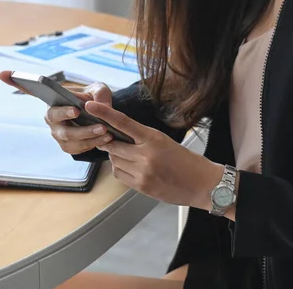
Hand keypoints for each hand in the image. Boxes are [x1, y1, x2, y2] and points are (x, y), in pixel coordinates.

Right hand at [0, 71, 113, 153]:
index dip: (14, 80)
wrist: (105, 122)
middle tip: (78, 112)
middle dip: (65, 115)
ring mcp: (58, 133)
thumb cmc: (96, 101)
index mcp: (53, 98)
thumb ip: (100, 94)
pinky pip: (77, 148)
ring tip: (104, 130)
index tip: (2, 73)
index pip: (30, 89)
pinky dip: (92, 144)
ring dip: (87, 134)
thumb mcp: (101, 92)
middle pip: (53, 117)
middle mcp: (51, 116)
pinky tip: (105, 139)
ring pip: (68, 137)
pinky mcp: (68, 147)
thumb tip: (92, 105)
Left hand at [85, 100, 224, 208]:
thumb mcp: (164, 141)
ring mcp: (143, 172)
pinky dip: (121, 170)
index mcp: (153, 138)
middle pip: (113, 145)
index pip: (124, 122)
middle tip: (111, 140)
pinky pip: (120, 175)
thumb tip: (117, 138)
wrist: (202, 183)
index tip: (90, 106)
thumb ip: (141, 139)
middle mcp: (146, 154)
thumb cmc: (185, 160)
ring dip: (117, 157)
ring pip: (114, 161)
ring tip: (133, 158)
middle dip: (110, 142)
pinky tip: (134, 169)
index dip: (104, 113)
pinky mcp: (141, 186)